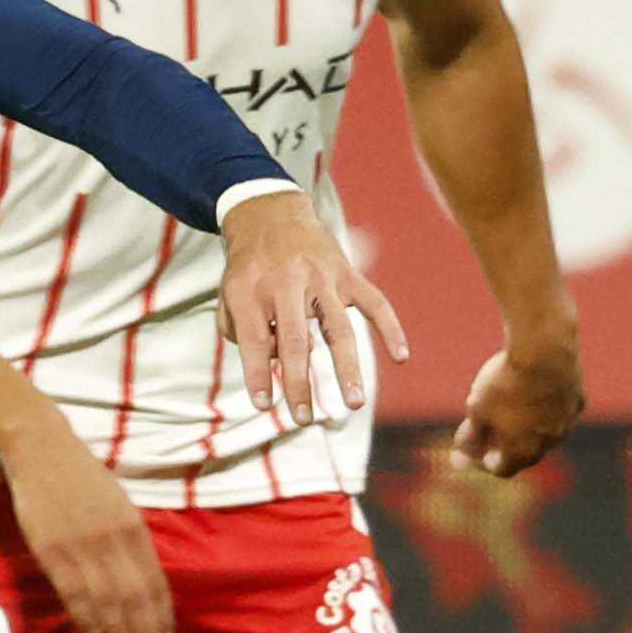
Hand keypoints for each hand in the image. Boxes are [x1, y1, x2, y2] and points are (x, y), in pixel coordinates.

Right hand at [5, 429, 171, 632]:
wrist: (41, 450)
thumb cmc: (83, 476)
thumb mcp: (120, 504)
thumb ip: (131, 540)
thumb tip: (143, 582)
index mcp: (134, 527)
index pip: (154, 582)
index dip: (161, 615)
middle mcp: (113, 541)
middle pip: (134, 599)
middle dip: (143, 632)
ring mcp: (81, 548)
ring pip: (106, 602)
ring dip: (117, 631)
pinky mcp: (51, 551)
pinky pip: (73, 594)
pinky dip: (85, 617)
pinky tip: (92, 631)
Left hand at [218, 189, 406, 426]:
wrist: (270, 213)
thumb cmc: (248, 268)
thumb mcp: (229, 296)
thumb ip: (243, 335)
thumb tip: (277, 366)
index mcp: (251, 290)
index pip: (255, 341)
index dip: (258, 375)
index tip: (264, 406)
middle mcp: (287, 283)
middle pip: (295, 341)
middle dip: (299, 383)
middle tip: (303, 419)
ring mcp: (321, 277)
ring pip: (338, 328)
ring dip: (346, 368)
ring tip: (352, 403)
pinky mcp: (346, 273)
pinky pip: (374, 302)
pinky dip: (391, 328)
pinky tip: (402, 356)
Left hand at [454, 330, 582, 477]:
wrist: (543, 348)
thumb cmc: (505, 382)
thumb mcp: (479, 409)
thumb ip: (471, 435)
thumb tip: (461, 453)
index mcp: (523, 452)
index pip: (502, 469)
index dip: (483, 462)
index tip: (472, 450)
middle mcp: (549, 443)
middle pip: (526, 454)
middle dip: (507, 446)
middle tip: (490, 432)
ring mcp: (567, 422)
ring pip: (545, 432)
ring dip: (528, 427)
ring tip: (510, 407)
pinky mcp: (578, 400)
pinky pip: (559, 410)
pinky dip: (546, 406)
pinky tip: (533, 388)